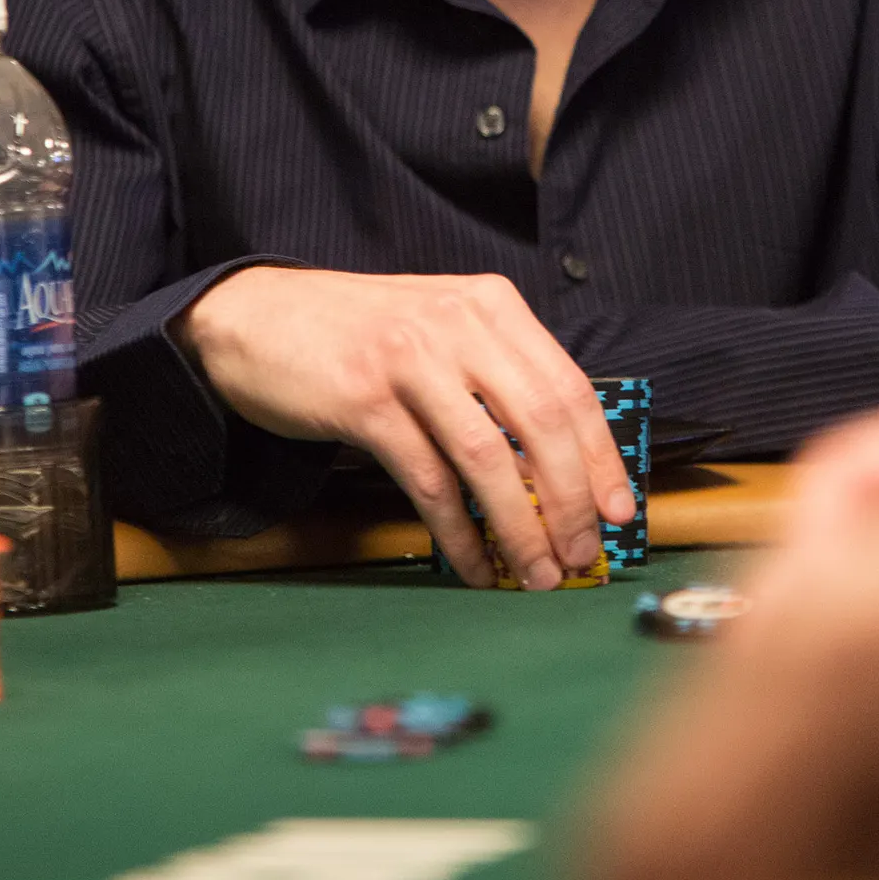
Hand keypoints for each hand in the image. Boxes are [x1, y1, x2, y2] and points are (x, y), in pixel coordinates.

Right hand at [176, 265, 636, 588]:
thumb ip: (496, 375)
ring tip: (536, 574)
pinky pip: (428, 481)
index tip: (621, 511)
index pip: (570, 386)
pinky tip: (472, 564)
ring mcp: (409, 361)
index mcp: (489, 305)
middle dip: (572, 501)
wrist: (257, 316)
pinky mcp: (364, 401)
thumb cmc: (358, 334)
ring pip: (489, 460)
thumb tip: (562, 465)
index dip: (601, 456)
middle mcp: (457, 326)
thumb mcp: (440, 329)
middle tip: (582, 555)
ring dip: (521, 528)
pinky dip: (458, 532)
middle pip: (541, 424)